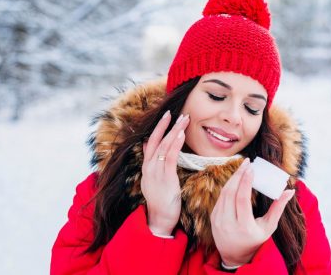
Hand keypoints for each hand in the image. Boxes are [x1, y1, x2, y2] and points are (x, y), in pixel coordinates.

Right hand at [141, 111, 189, 235]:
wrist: (159, 219)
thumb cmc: (160, 200)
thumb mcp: (153, 179)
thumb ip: (151, 162)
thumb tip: (147, 145)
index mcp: (147, 167)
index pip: (151, 142)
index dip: (159, 128)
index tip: (166, 116)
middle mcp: (149, 167)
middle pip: (157, 140)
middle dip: (166, 125)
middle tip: (175, 112)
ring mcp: (155, 172)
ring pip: (164, 146)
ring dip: (174, 131)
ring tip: (183, 120)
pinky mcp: (165, 178)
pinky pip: (170, 157)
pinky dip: (175, 144)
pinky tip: (181, 135)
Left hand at [210, 158, 294, 266]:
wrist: (234, 255)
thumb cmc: (255, 240)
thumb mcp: (269, 227)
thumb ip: (278, 208)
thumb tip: (290, 191)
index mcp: (244, 227)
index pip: (242, 199)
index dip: (246, 182)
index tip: (251, 168)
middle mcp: (228, 223)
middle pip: (231, 193)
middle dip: (239, 175)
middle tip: (247, 162)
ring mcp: (218, 220)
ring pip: (224, 193)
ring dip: (233, 178)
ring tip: (242, 167)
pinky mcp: (213, 217)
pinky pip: (220, 198)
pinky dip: (228, 186)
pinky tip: (236, 178)